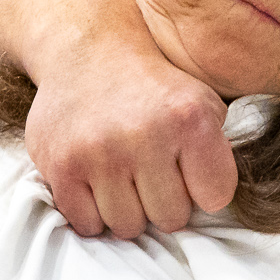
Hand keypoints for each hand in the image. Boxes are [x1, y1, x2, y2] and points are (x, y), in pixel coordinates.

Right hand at [24, 37, 233, 237]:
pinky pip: (87, 225)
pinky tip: (96, 184)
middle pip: (170, 219)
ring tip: (123, 178)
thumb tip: (212, 204)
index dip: (203, 189)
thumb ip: (217, 151)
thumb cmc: (153, 89)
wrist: (90, 52)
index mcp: (189, 120)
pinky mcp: (62, 166)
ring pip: (128, 227)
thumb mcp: (202, 103)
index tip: (189, 171)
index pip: (215, 198)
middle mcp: (145, 136)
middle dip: (164, 202)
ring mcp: (100, 154)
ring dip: (128, 210)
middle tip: (151, 174)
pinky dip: (93, 213)